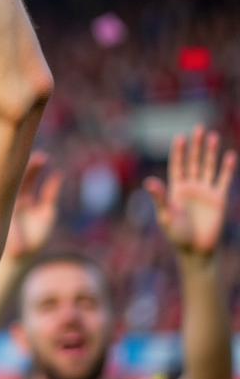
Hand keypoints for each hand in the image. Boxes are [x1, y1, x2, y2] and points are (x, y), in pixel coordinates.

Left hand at [4, 152, 62, 262]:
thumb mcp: (13, 242)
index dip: (8, 169)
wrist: (19, 258)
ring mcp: (29, 204)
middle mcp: (16, 200)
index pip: (5, 182)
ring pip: (30, 182)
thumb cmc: (11, 249)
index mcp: (4, 203)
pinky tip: (57, 175)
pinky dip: (53, 186)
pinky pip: (49, 195)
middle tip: (28, 154)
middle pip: (18, 178)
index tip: (10, 157)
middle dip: (24, 166)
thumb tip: (17, 253)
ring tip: (42, 157)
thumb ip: (15, 243)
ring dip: (37, 169)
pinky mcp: (45, 212)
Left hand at [143, 126, 236, 257]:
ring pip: (208, 167)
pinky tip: (229, 156)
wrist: (196, 250)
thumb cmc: (177, 235)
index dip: (179, 152)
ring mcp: (205, 192)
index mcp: (175, 189)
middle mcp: (191, 187)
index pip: (178, 165)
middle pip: (193, 161)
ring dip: (210, 152)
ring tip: (213, 136)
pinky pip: (223, 181)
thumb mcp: (165, 215)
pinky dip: (227, 169)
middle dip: (196, 146)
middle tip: (199, 128)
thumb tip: (149, 181)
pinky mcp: (219, 200)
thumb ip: (159, 198)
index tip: (180, 137)